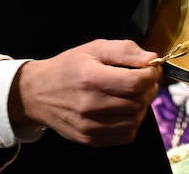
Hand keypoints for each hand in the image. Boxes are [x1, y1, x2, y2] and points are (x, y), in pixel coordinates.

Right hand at [10, 40, 162, 144]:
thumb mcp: (94, 48)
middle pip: (137, 102)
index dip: (151, 75)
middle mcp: (90, 105)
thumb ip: (125, 50)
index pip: (135, 83)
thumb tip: (152, 59)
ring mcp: (89, 126)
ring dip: (142, 107)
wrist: (36, 93)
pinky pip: (124, 136)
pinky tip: (124, 110)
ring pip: (134, 121)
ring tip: (135, 95)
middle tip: (145, 81)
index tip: (152, 69)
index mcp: (91, 78)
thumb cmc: (68, 67)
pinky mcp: (88, 139)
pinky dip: (131, 123)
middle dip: (149, 89)